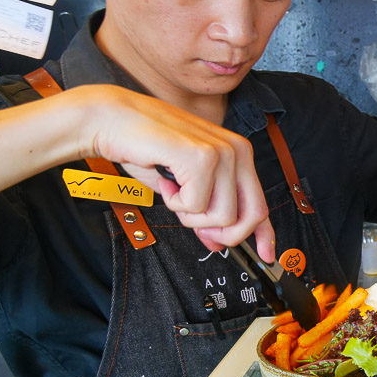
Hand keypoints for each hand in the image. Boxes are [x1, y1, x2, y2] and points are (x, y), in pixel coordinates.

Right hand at [83, 85, 275, 261]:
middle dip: (221, 231)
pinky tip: (166, 180)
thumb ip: (207, 212)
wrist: (111, 120)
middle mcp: (237, 150)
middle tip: (190, 216)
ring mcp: (222, 152)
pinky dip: (175, 203)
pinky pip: (197, 206)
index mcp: (238, 154)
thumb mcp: (185, 187)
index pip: (260, 204)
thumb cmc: (145, 149)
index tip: (266, 255)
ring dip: (191, 214)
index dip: (264, 234)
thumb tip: (219, 243)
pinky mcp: (201, 157)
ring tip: (173, 189)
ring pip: (222, 216)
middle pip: (249, 217)